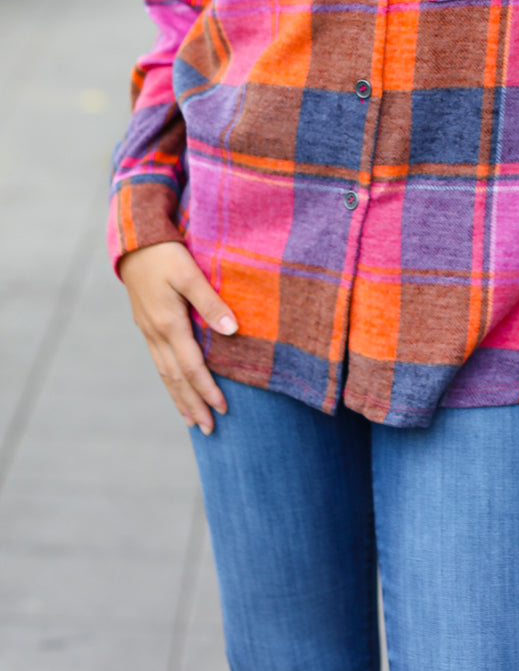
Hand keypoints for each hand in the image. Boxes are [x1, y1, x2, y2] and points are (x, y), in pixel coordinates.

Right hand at [119, 242, 237, 434]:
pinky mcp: (147, 325)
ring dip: (180, 398)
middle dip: (193, 405)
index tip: (223, 410)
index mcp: (169, 324)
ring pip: (165, 374)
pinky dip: (169, 381)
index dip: (208, 390)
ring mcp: (149, 331)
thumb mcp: (190, 273)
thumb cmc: (166, 254)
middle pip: (176, 379)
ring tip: (192, 420)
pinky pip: (159, 362)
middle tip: (209, 430)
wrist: (134, 241)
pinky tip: (176, 387)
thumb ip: (210, 303)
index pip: (192, 367)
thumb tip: (233, 331)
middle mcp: (156, 333)